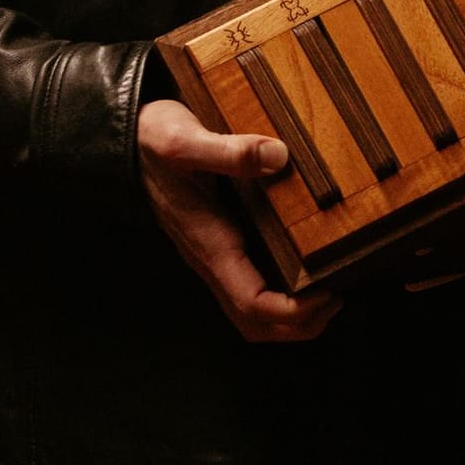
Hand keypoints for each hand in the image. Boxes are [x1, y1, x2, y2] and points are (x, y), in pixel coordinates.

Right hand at [138, 98, 343, 341]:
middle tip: (338, 297)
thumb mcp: (185, 139)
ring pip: (251, 310)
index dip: (295, 311)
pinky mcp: (219, 242)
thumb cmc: (154, 141)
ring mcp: (214, 254)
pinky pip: (250, 285)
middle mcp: (211, 258)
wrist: (126, 139)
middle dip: (299, 325)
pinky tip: (308, 263)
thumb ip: (230, 151)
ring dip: (291, 316)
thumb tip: (278, 157)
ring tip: (331, 288)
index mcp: (210, 244)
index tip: (330, 291)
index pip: (253, 304)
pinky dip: (282, 292)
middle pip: (254, 322)